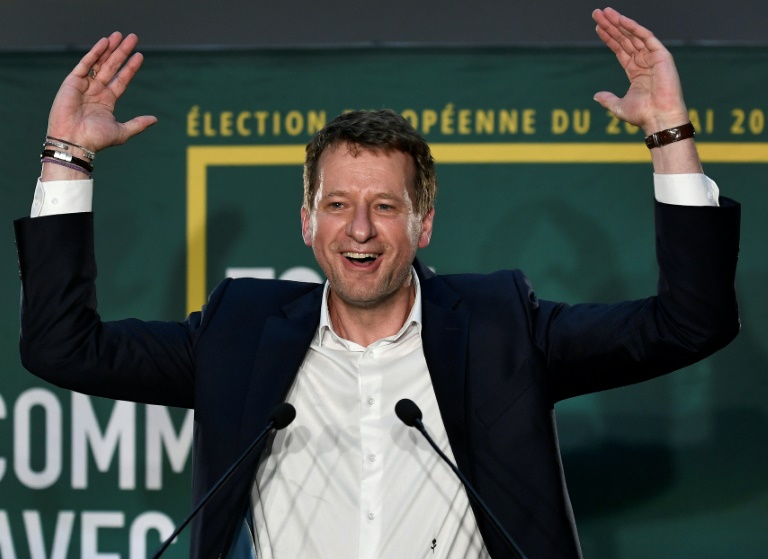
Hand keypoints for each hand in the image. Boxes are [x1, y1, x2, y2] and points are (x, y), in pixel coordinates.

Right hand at [46, 32, 156, 152]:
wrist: (74, 141)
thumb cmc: (96, 139)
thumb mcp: (122, 131)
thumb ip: (138, 124)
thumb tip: (155, 119)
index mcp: (107, 101)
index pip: (122, 79)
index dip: (130, 68)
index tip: (140, 55)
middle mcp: (96, 91)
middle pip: (112, 67)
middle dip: (122, 52)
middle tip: (133, 38)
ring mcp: (84, 85)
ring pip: (99, 62)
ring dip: (109, 48)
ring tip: (119, 35)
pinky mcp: (72, 82)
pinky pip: (85, 64)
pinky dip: (95, 53)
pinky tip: (105, 42)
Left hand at [592, 8, 688, 134]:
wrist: (659, 118)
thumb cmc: (643, 115)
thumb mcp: (619, 106)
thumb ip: (608, 99)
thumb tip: (596, 96)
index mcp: (636, 72)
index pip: (620, 49)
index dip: (609, 38)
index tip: (598, 27)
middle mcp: (644, 62)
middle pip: (624, 39)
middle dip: (611, 26)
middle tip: (597, 13)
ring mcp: (653, 57)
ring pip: (633, 35)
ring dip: (618, 22)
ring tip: (604, 12)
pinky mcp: (661, 55)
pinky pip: (646, 36)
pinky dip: (633, 27)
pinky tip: (621, 19)